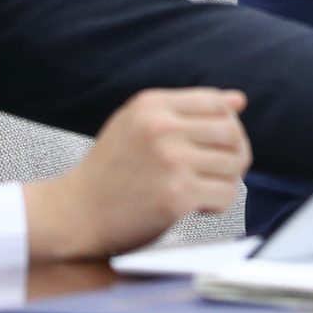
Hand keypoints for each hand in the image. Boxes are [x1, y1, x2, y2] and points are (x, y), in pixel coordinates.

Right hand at [23, 88, 250, 262]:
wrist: (74, 213)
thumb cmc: (109, 171)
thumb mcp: (138, 125)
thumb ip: (187, 110)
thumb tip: (238, 100)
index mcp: (152, 105)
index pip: (215, 102)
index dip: (226, 123)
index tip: (218, 144)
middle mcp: (161, 128)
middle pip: (231, 132)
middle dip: (234, 152)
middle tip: (221, 170)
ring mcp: (170, 161)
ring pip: (233, 164)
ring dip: (227, 180)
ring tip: (205, 188)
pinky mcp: (176, 195)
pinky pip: (225, 194)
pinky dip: (218, 203)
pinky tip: (198, 206)